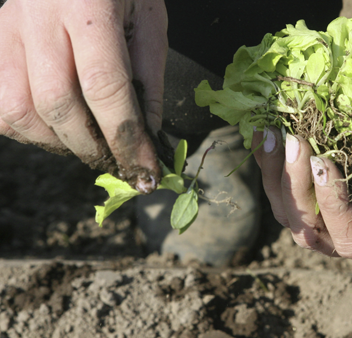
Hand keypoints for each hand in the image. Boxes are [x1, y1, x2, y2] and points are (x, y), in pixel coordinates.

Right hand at [0, 0, 167, 192]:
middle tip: (117, 161)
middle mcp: (39, 17)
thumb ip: (149, 79)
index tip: (145, 169)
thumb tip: (149, 136)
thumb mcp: (149, 23)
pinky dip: (28, 130)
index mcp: (89, 7)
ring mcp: (8, 28)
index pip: (104, 87)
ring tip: (88, 146)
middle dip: (91, 147)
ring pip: (18, 110)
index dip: (126, 138)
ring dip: (57, 143)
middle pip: (57, 105)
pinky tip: (57, 128)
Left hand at [252, 126, 351, 267]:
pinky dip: (279, 173)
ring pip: (295, 218)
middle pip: (313, 232)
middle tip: (294, 140)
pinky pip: (297, 198)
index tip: (324, 163)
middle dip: (296, 189)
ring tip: (272, 136)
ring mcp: (346, 226)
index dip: (334, 209)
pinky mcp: (336, 207)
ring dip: (278, 181)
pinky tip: (270, 139)